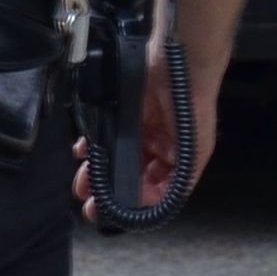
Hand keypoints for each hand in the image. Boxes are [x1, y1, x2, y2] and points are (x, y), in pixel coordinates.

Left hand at [81, 66, 221, 220]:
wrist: (177, 62)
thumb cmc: (191, 107)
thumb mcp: (195, 149)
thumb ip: (180, 178)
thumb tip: (161, 203)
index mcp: (175, 161)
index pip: (153, 191)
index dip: (133, 203)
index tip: (111, 213)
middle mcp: (156, 149)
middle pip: (128, 178)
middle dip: (107, 193)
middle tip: (88, 204)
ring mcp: (138, 132)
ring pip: (113, 160)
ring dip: (95, 173)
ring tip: (81, 183)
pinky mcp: (121, 116)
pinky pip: (103, 136)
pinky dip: (92, 146)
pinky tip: (82, 152)